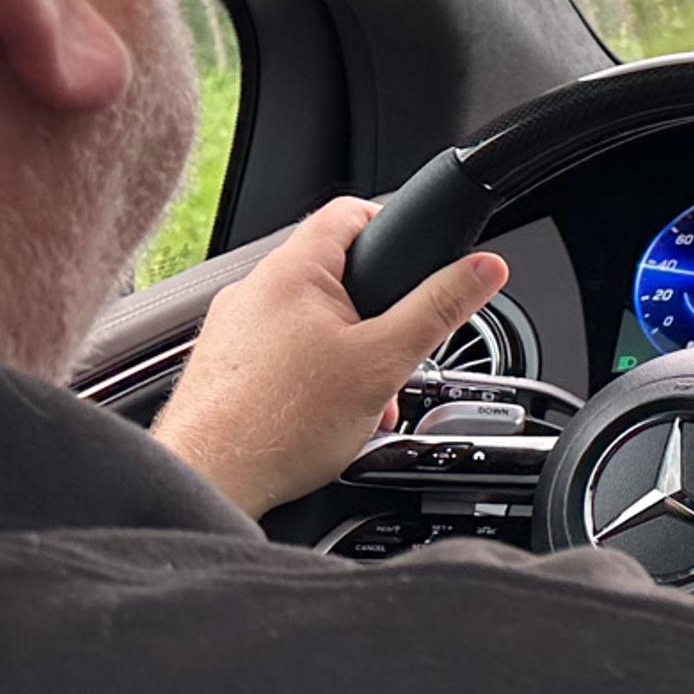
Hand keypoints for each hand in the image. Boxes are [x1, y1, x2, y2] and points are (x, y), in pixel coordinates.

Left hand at [152, 197, 508, 519]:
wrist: (210, 481)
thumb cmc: (279, 424)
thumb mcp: (384, 363)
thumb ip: (438, 309)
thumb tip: (483, 269)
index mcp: (294, 270)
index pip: (351, 212)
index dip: (394, 226)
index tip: (419, 256)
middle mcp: (255, 290)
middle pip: (336, 275)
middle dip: (378, 317)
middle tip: (395, 353)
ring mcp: (234, 330)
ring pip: (311, 323)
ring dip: (348, 355)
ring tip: (363, 401)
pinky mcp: (225, 368)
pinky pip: (282, 355)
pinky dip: (313, 378)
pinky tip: (326, 419)